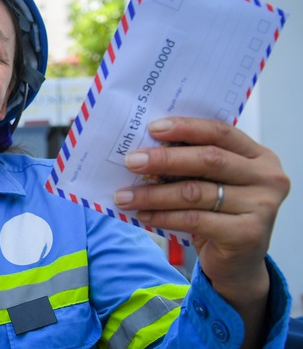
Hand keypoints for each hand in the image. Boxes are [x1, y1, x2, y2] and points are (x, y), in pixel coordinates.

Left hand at [114, 117, 288, 302]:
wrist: (238, 264)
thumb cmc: (219, 214)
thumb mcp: (211, 183)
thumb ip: (192, 163)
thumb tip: (145, 148)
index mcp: (258, 156)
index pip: (221, 132)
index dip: (186, 128)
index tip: (152, 128)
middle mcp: (267, 178)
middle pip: (209, 159)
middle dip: (164, 159)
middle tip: (131, 161)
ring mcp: (262, 207)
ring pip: (196, 192)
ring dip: (154, 194)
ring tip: (124, 196)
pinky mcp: (247, 234)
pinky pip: (194, 220)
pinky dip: (163, 216)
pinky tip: (142, 215)